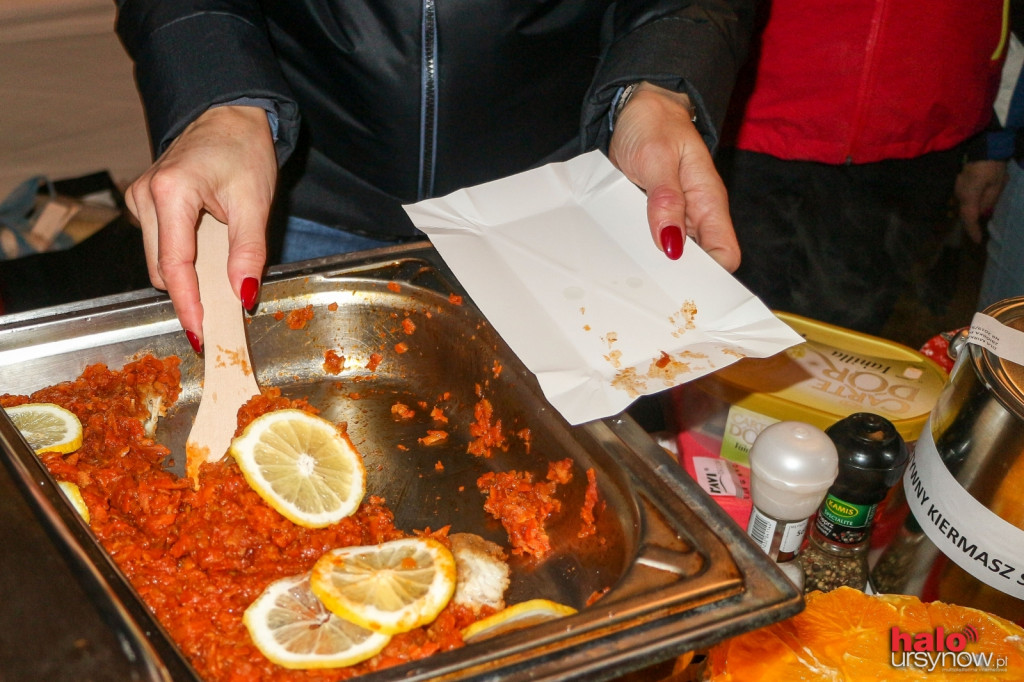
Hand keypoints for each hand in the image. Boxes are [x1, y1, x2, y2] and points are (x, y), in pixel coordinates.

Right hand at [124, 105, 276, 349]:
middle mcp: (145, 196)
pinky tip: (209, 257)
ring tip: (221, 281)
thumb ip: (249, 251)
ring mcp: (140, 199)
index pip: (173, 265)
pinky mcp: (145, 202)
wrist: (229, 116)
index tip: (199, 333)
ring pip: (158, 260)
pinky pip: (161, 245)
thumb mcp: (256, 202)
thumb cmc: (243, 150)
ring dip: (187, 278)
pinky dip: (184, 260)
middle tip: (221, 318)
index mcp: (171, 192)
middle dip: (189, 295)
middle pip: (161, 268)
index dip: (188, 304)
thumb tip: (244, 293)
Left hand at [608, 82, 739, 271]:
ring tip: (636, 278)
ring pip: (674, 255)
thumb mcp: (658, 158)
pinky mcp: (654, 215)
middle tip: (654, 291)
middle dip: (681, 278)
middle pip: (699, 261)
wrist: (636, 108)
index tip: (685, 289)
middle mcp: (695, 215)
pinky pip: (652, 241)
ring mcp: (674, 216)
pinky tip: (627, 259)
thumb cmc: (654, 125)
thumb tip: (672, 245)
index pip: (725, 253)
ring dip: (658, 266)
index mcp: (708, 202)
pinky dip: (642, 251)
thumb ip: (666, 200)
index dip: (711, 275)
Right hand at [954, 159, 1006, 242]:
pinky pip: (963, 198)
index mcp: (969, 196)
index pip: (969, 218)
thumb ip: (990, 200)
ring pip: (964, 206)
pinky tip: (977, 205)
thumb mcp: (997, 184)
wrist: (984, 146)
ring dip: (971, 213)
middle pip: (965, 213)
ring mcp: (957, 188)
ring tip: (978, 220)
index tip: (977, 241)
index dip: (973, 231)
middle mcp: (959, 194)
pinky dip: (970, 205)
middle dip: (971, 223)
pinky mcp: (959, 183)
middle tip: (978, 233)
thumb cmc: (993, 166)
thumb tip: (984, 212)